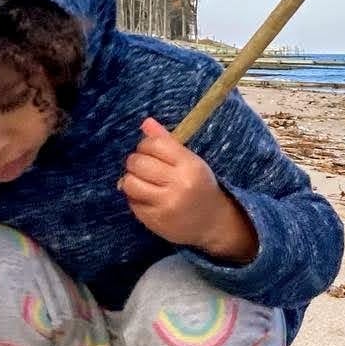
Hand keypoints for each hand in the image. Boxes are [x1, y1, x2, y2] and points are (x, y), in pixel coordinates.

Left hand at [120, 118, 257, 260]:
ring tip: (141, 181)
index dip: (145, 145)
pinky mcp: (155, 221)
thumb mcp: (192, 162)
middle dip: (136, 162)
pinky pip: (132, 203)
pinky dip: (135, 197)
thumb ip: (167, 142)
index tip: (149, 151)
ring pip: (129, 183)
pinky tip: (147, 197)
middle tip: (143, 167)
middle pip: (138, 163)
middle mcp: (179, 184)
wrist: (215, 223)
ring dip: (131, 179)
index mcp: (191, 166)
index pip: (155, 144)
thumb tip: (146, 122)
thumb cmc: (201, 187)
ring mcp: (166, 205)